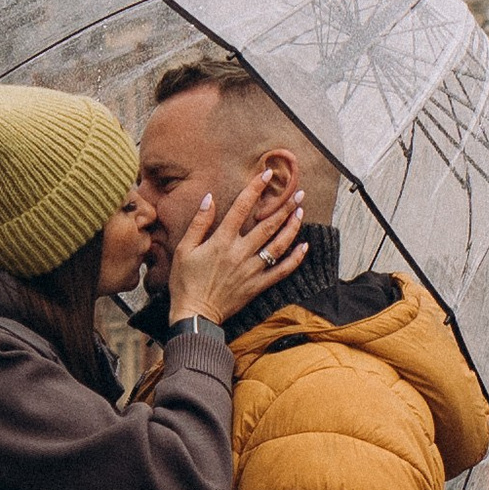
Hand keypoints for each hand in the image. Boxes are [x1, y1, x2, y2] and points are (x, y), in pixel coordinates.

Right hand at [166, 176, 308, 327]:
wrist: (195, 315)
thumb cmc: (185, 281)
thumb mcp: (185, 249)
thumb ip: (199, 223)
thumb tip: (209, 198)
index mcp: (221, 242)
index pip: (241, 209)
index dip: (254, 189)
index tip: (266, 174)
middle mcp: (239, 253)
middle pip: (267, 225)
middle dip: (284, 207)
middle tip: (298, 193)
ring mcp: (251, 270)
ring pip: (278, 246)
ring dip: (292, 228)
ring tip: (301, 212)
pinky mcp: (257, 286)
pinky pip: (281, 272)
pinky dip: (294, 259)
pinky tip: (303, 247)